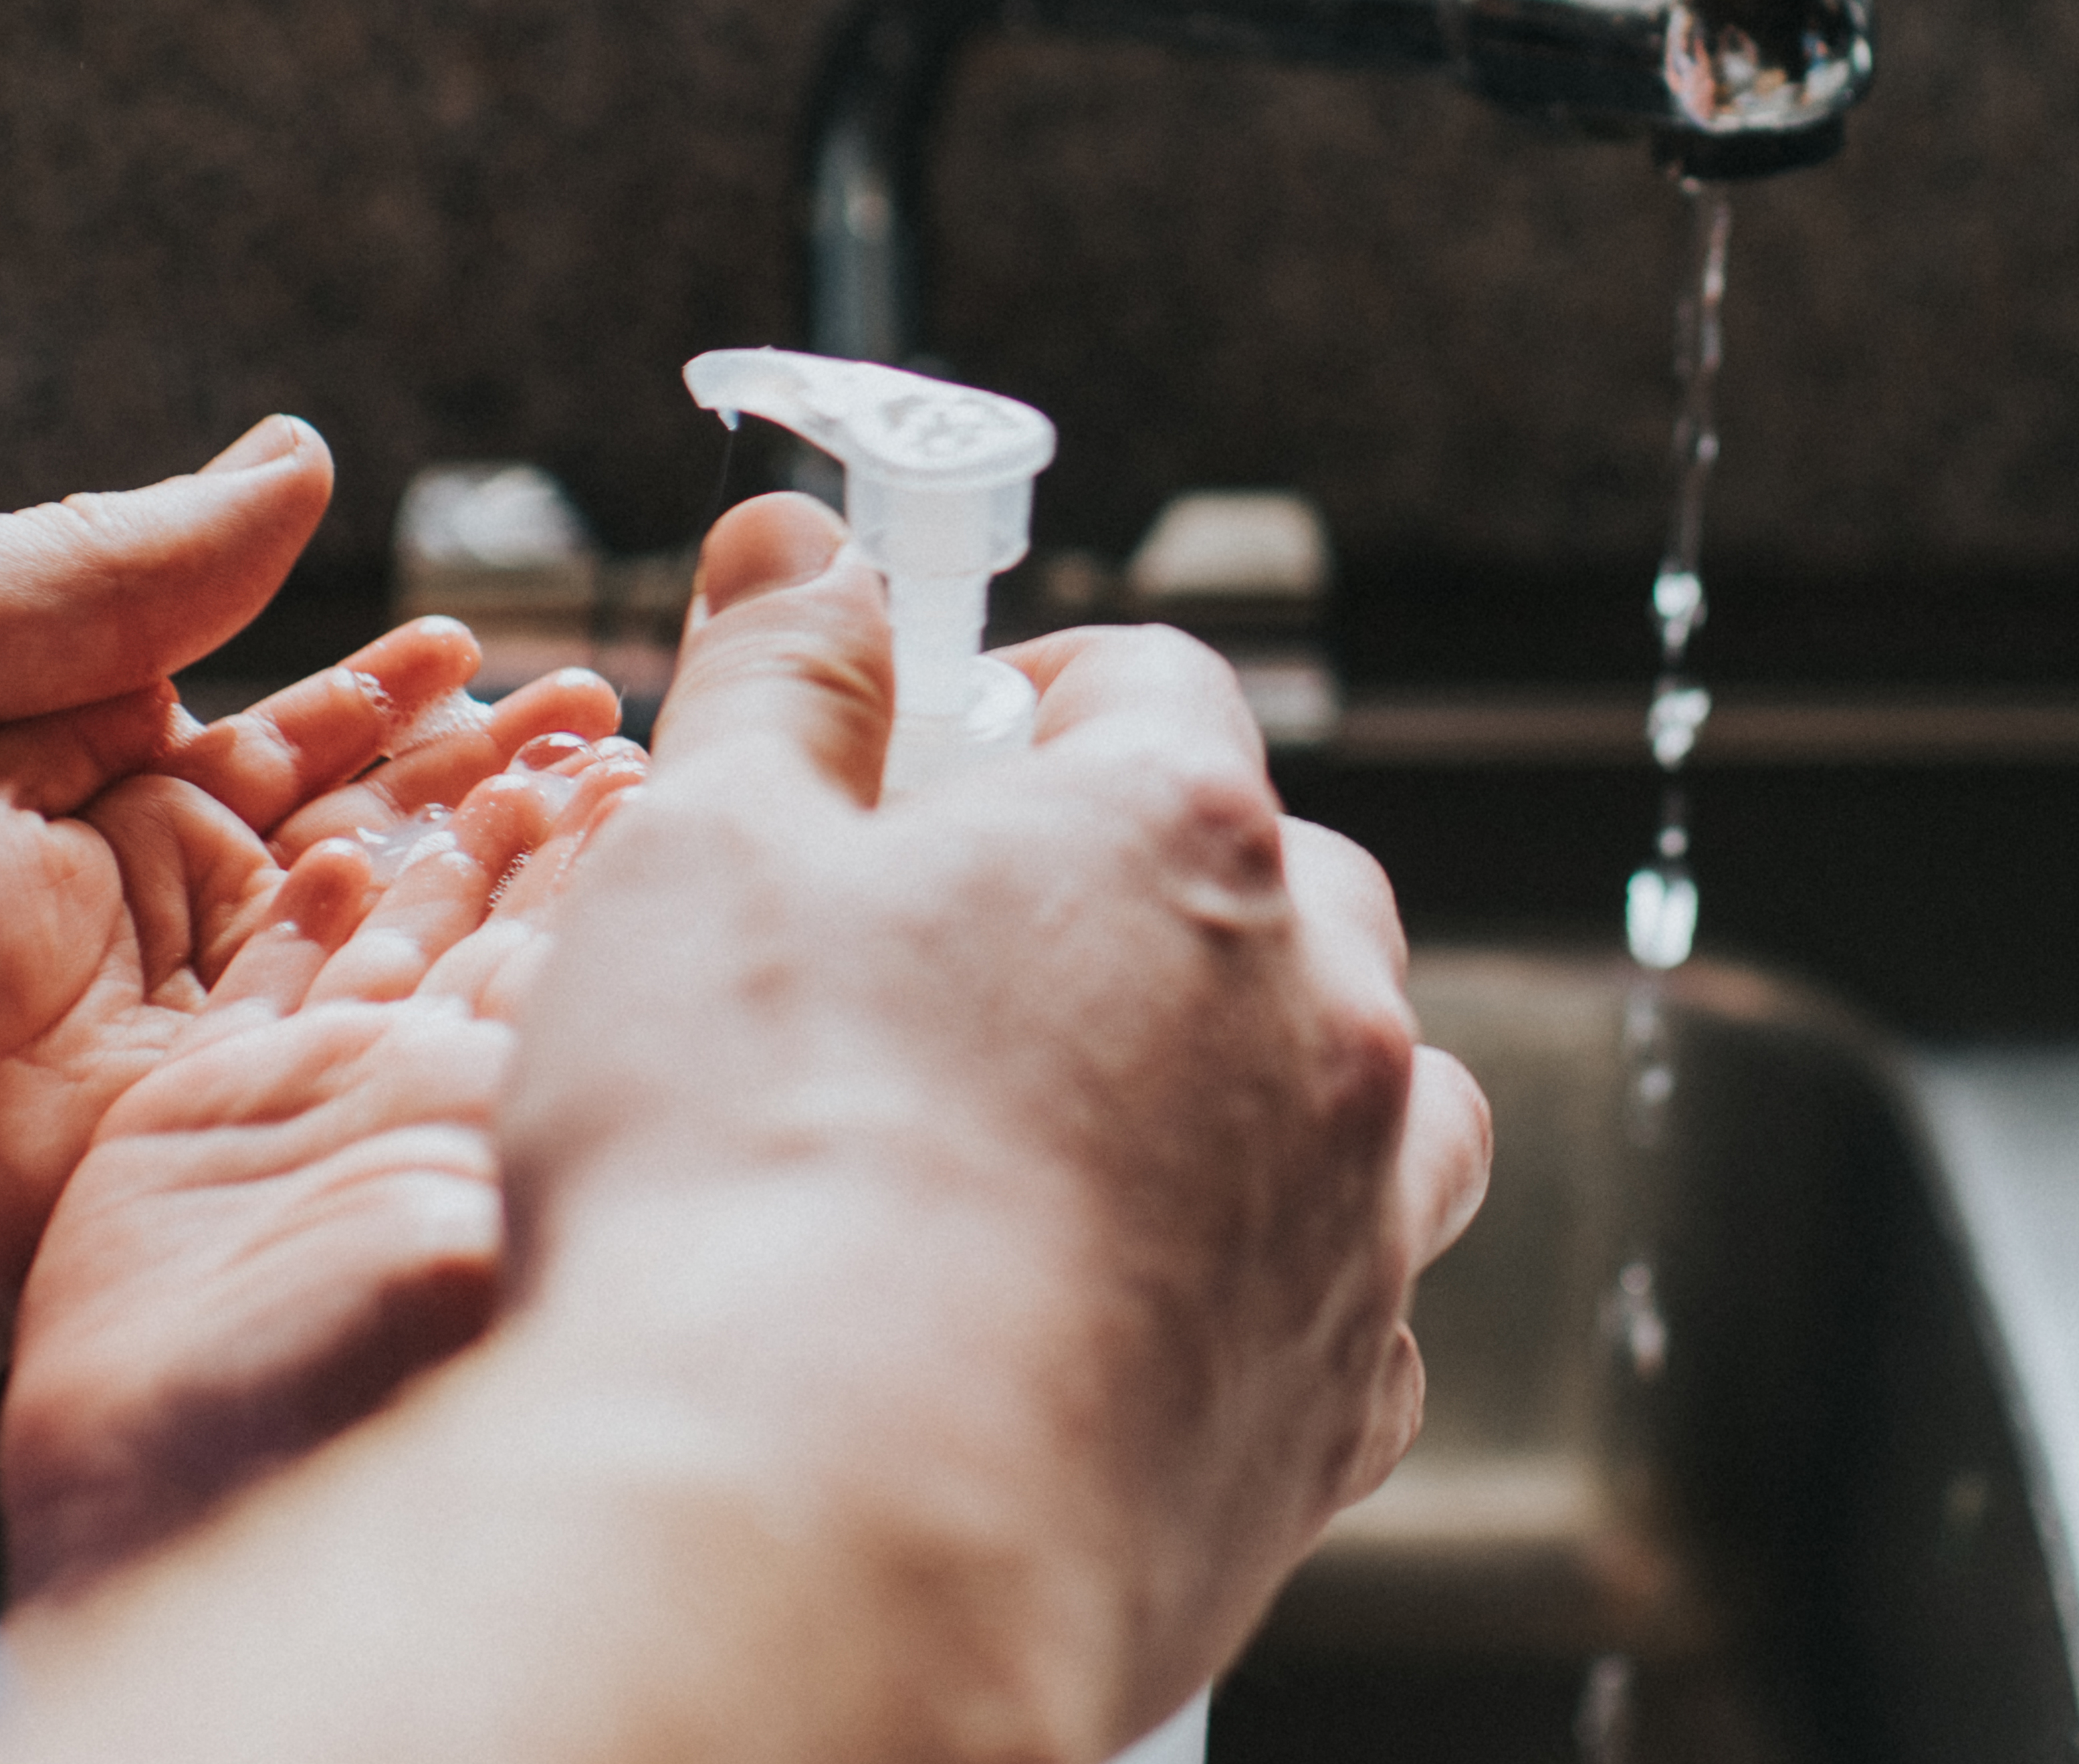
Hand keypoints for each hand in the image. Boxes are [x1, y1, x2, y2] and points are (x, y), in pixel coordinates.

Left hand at [0, 638, 626, 1476]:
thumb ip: (63, 588)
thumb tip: (305, 466)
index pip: (242, 782)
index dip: (402, 754)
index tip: (564, 716)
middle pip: (249, 968)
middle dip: (439, 919)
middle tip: (633, 863)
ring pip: (175, 1135)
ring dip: (348, 1103)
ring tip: (545, 1056)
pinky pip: (33, 1291)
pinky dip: (170, 1280)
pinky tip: (319, 1254)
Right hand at [482, 495, 1491, 1756]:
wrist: (829, 1531)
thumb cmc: (746, 1167)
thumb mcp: (703, 853)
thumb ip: (777, 683)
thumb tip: (802, 546)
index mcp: (1181, 842)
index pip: (1152, 683)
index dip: (1035, 692)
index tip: (944, 746)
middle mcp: (1322, 1023)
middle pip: (1293, 887)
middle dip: (1160, 887)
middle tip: (986, 944)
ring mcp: (1350, 1232)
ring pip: (1375, 1102)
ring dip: (1260, 1084)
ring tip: (1091, 1131)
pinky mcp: (1328, 1429)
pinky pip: (1345, 1316)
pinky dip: (1260, 1291)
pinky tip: (1124, 1321)